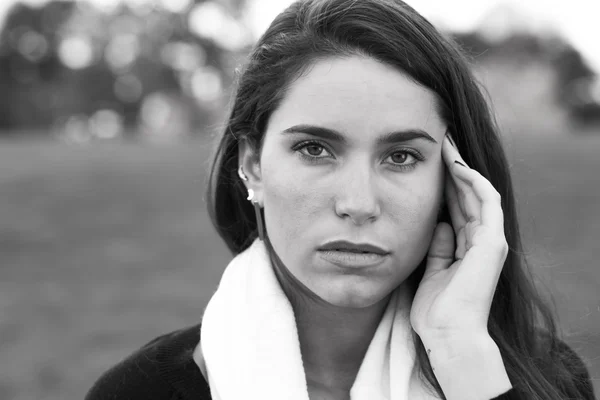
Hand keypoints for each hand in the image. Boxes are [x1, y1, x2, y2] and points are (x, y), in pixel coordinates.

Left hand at [410, 133, 508, 341]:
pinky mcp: (492, 242)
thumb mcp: (432, 271)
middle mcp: (481, 241)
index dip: (446, 185)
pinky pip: (486, 203)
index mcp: (467, 248)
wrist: (448, 334)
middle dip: (454, 170)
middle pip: (468, 197)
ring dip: (463, 169)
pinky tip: (457, 165)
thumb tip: (439, 225)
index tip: (430, 164)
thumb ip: (438, 248)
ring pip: (478, 194)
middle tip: (440, 145)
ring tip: (447, 146)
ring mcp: (490, 240)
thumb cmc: (436, 311)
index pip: (458, 208)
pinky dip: (473, 182)